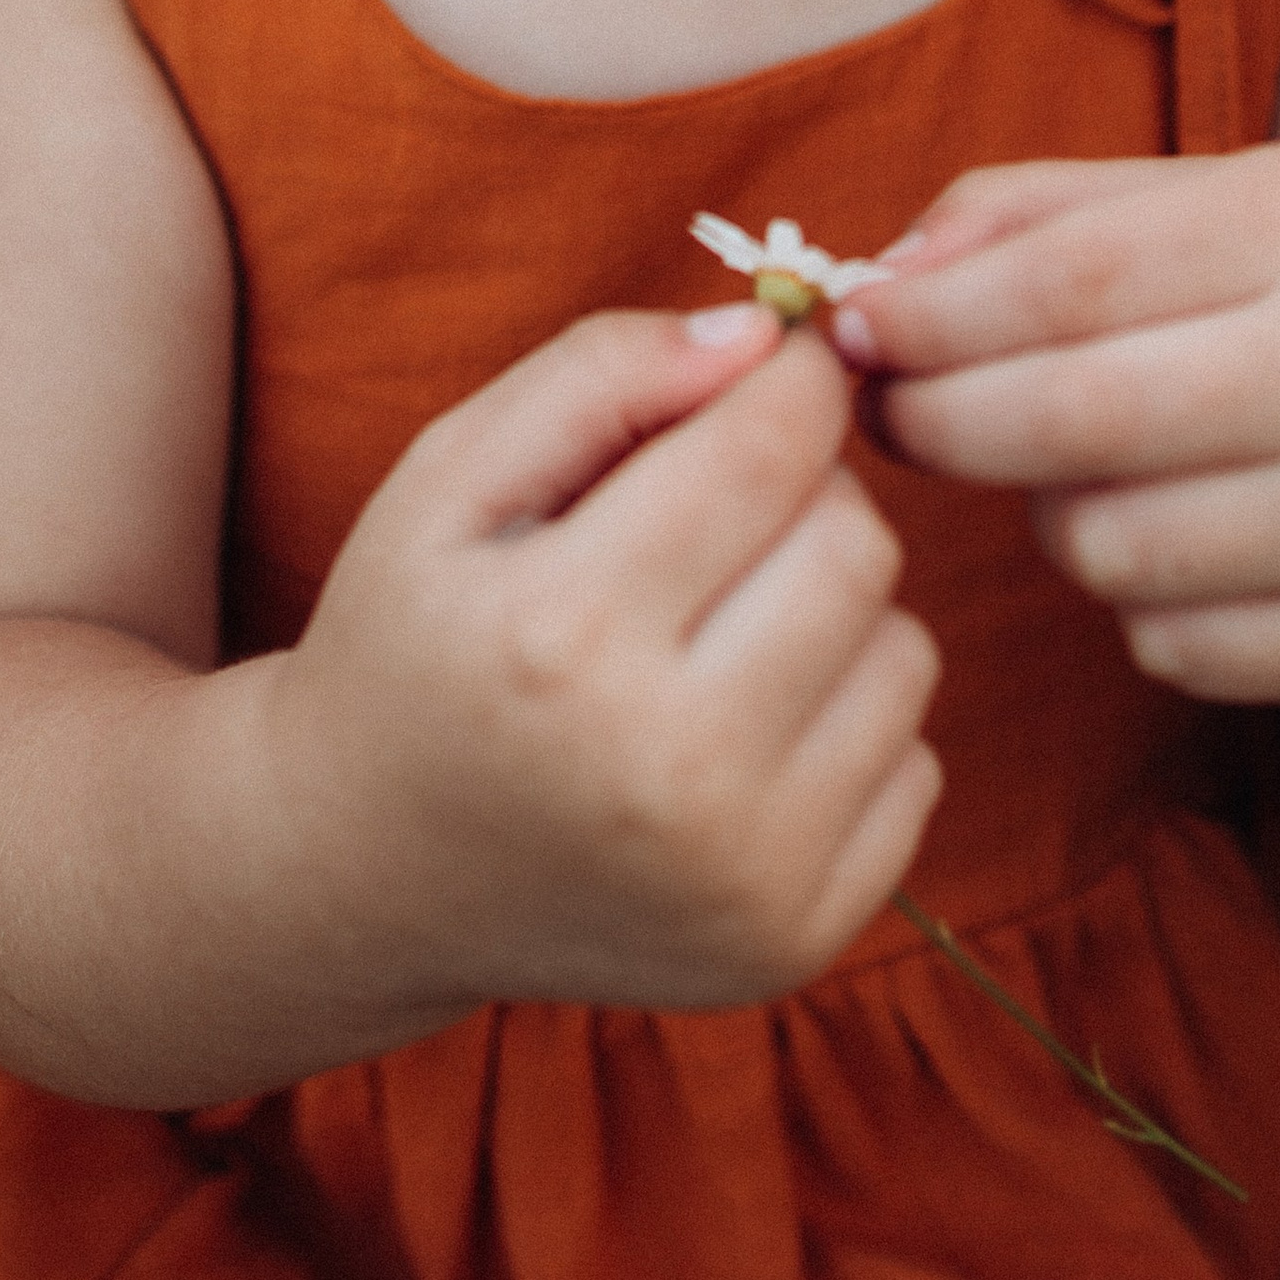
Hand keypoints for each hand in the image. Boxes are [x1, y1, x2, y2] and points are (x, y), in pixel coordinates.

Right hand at [265, 307, 942, 1017]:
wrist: (365, 877)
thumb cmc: (415, 642)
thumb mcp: (448, 475)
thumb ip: (601, 372)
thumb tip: (767, 337)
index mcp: (563, 633)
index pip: (771, 445)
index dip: (792, 379)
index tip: (771, 372)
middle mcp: (665, 769)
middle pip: (858, 542)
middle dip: (807, 494)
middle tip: (723, 513)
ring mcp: (741, 875)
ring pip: (904, 648)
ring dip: (835, 612)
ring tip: (723, 628)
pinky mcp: (794, 942)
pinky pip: (915, 763)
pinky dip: (848, 724)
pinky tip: (743, 729)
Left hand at [833, 150, 1279, 709]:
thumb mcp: (1188, 214)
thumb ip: (1020, 219)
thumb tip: (875, 283)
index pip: (1067, 279)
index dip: (932, 317)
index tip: (848, 331)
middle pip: (1076, 416)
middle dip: (944, 422)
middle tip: (890, 417)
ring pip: (1108, 546)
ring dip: (1050, 520)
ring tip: (1086, 474)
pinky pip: (1166, 643)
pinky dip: (1135, 606)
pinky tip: (1184, 547)